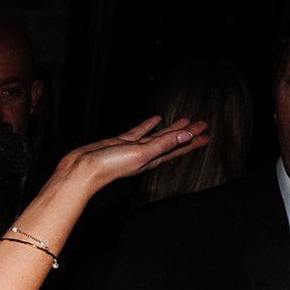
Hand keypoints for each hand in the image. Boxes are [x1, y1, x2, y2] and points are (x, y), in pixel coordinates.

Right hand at [53, 116, 209, 194]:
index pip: (178, 148)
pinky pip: (139, 132)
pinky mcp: (120, 142)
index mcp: (152, 159)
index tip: (207, 135)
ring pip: (157, 136)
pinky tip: (155, 119)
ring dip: (171, 129)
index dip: (193, 141)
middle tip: (201, 125)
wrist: (81, 170)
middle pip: (171, 142)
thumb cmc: (109, 166)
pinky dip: (148, 125)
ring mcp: (133, 148)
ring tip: (184, 120)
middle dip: (186, 134)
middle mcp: (145, 154)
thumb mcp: (141, 153)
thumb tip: (187, 137)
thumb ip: (163, 144)